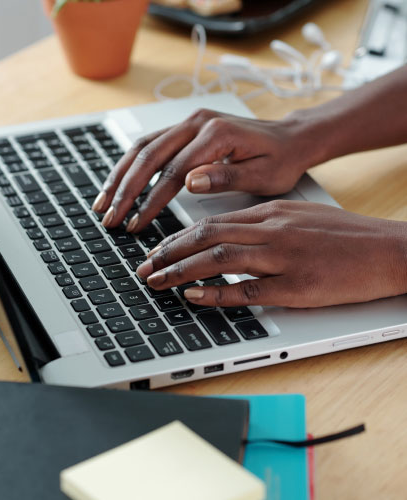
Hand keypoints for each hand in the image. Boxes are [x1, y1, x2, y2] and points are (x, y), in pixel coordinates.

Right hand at [92, 109, 318, 231]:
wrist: (291, 139)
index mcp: (216, 135)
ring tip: (103, 202)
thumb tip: (189, 182)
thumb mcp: (263, 175)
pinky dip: (131, 165)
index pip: (173, 172)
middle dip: (125, 190)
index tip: (137, 223)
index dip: (151, 201)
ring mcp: (189, 123)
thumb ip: (226, 178)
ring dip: (120, 176)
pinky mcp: (186, 129)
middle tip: (109, 217)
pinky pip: (150, 145)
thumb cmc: (281, 160)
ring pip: (143, 148)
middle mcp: (197, 123)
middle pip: (149, 156)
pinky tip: (119, 182)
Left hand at [135, 200, 406, 307]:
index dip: (177, 238)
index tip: (157, 250)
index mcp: (269, 214)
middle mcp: (271, 230)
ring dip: (182, 270)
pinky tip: (194, 296)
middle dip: (168, 253)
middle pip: (206, 237)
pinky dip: (217, 292)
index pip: (211, 222)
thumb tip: (224, 239)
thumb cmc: (342, 235)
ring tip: (156, 280)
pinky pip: (248, 288)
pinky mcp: (297, 285)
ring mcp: (283, 257)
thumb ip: (259, 226)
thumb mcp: (295, 218)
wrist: (387, 249)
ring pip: (219, 258)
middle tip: (144, 267)